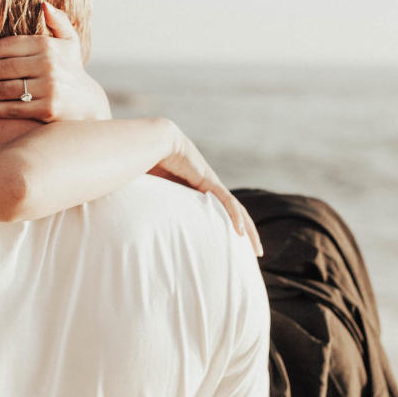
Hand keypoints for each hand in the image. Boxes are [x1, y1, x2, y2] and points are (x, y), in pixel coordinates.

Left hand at [0, 2, 111, 121]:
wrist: (88, 104)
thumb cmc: (71, 70)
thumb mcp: (69, 42)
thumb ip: (57, 21)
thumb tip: (43, 4)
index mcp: (47, 45)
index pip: (6, 46)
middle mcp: (48, 64)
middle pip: (1, 68)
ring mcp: (49, 87)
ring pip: (3, 88)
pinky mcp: (48, 109)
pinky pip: (12, 108)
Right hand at [151, 122, 263, 255]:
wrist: (154, 143)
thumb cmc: (147, 164)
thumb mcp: (154, 193)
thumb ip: (155, 206)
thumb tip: (141, 225)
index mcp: (197, 191)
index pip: (220, 212)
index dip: (227, 228)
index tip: (231, 245)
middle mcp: (208, 187)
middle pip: (234, 213)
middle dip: (247, 233)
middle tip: (255, 253)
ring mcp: (211, 182)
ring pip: (236, 210)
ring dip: (248, 230)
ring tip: (256, 249)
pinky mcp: (209, 180)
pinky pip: (226, 201)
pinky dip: (234, 217)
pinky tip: (241, 232)